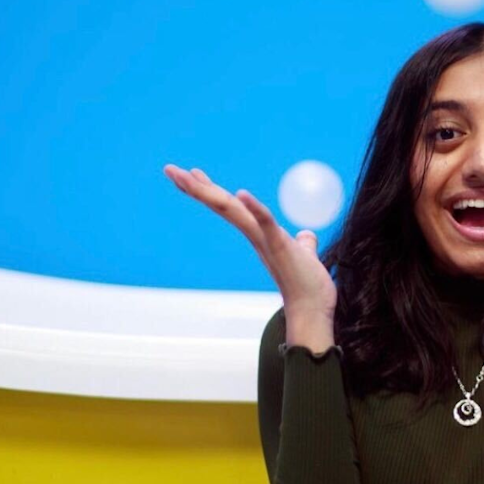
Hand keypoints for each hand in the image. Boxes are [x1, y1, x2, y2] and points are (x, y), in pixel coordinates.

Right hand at [163, 164, 336, 350]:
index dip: (212, 190)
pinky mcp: (280, 247)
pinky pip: (265, 223)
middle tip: (170, 170)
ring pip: (232, 211)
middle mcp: (256, 236)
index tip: (193, 173)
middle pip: (221, 205)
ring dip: (209, 192)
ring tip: (188, 174)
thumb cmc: (308, 288)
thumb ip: (303, 244)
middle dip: (196, 187)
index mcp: (260, 234)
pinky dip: (254, 207)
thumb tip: (307, 235)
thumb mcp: (304, 256)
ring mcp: (265, 241)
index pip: (232, 207)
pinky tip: (241, 192)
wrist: (313, 313)